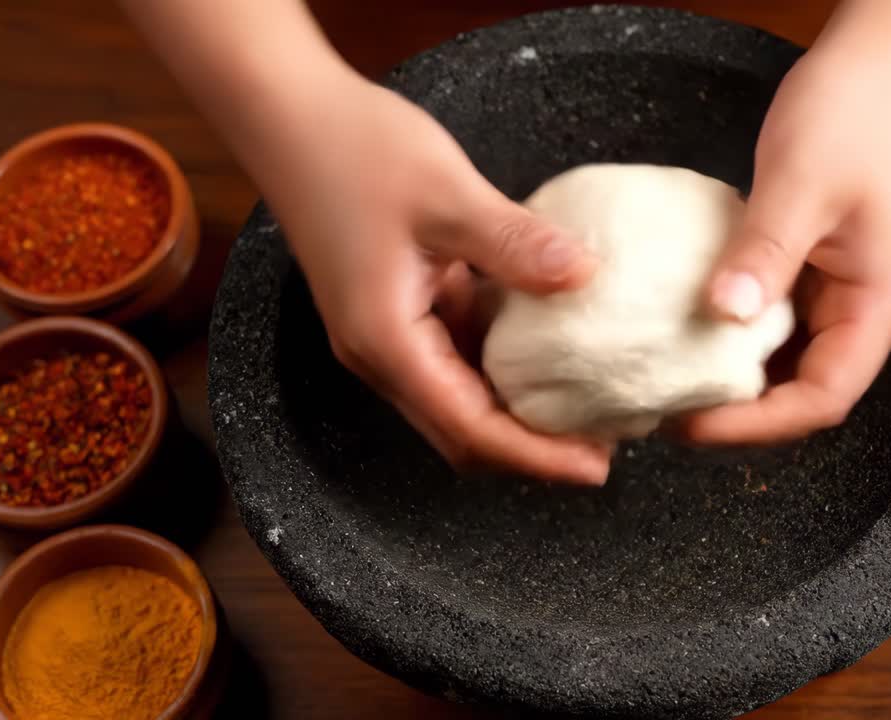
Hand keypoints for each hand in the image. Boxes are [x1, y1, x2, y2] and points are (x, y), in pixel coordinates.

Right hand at [256, 74, 610, 483]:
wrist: (287, 116)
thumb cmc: (352, 148)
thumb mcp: (447, 194)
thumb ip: (516, 245)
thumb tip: (586, 278)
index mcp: (386, 341)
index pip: (470, 429)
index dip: (535, 457)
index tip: (595, 467)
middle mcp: (380, 355)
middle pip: (462, 434)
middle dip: (530, 451)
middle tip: (603, 444)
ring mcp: (384, 336)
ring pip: (457, 402)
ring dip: (516, 414)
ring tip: (585, 407)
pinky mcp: (394, 310)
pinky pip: (453, 360)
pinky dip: (499, 370)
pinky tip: (547, 352)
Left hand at [683, 39, 890, 443]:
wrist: (883, 58)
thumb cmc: (858, 112)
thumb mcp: (802, 185)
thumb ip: (765, 255)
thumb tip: (722, 317)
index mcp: (880, 304)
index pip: (823, 397)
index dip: (758, 424)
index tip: (691, 423)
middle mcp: (866, 310)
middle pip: (804, 390)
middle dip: (739, 413)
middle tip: (665, 412)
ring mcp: (841, 289)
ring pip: (786, 359)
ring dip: (732, 377)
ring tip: (667, 383)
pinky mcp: (816, 267)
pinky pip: (773, 318)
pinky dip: (732, 333)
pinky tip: (686, 331)